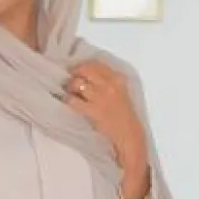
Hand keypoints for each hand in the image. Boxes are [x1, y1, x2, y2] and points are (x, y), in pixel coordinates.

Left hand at [65, 62, 148, 186]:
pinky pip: (74, 100)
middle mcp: (110, 85)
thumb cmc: (124, 115)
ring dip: (71, 88)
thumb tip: (88, 73)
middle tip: (73, 83)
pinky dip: (69, 101)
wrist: (129, 134)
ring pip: (77, 83)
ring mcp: (101, 98)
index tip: (79, 72)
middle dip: (75, 75)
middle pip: (84, 70)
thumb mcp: (121, 92)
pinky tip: (72, 104)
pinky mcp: (94, 111)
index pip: (96, 63)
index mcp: (118, 79)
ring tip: (73, 94)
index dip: (84, 66)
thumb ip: (109, 81)